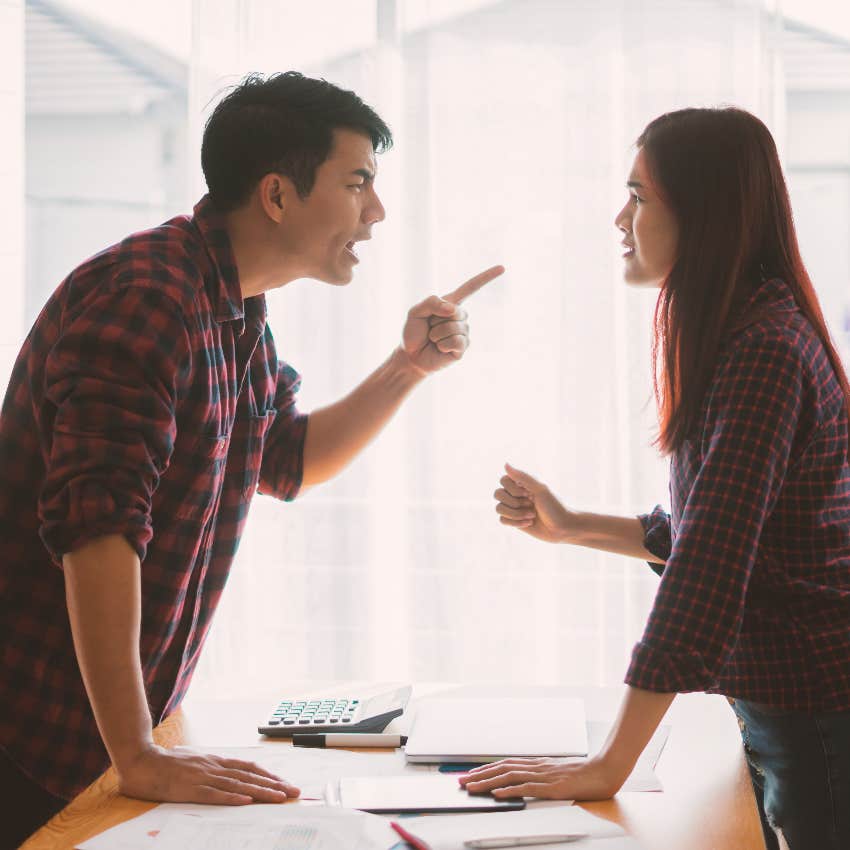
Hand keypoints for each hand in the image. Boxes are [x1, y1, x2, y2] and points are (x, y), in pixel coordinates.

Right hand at [116, 744, 299, 804]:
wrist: (141, 761)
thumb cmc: (165, 763)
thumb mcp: (192, 761)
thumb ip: (207, 766)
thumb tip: (222, 771)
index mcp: (215, 761)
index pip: (249, 768)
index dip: (268, 775)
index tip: (285, 783)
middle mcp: (214, 766)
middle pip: (250, 776)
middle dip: (274, 785)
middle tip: (294, 792)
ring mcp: (203, 777)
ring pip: (238, 785)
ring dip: (261, 792)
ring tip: (280, 798)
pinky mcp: (190, 788)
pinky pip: (215, 794)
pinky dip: (232, 798)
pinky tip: (246, 802)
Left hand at [401, 265, 503, 374]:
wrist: (411, 356)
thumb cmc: (413, 332)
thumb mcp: (415, 311)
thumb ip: (431, 303)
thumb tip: (453, 309)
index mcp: (451, 303)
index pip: (471, 288)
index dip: (486, 277)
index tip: (502, 268)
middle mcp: (460, 316)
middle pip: (456, 312)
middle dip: (436, 321)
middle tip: (429, 329)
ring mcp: (463, 332)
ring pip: (454, 328)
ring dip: (437, 335)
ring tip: (433, 340)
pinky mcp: (463, 347)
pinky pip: (456, 341)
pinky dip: (443, 345)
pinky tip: (440, 348)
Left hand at [459, 756, 621, 800]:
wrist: (605, 771)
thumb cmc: (585, 775)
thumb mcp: (559, 774)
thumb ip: (543, 776)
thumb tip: (527, 781)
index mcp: (538, 764)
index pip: (506, 764)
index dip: (487, 768)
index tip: (471, 774)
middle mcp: (537, 766)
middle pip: (502, 768)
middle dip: (479, 774)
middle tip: (461, 781)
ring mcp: (543, 775)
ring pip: (509, 776)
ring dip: (487, 782)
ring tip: (472, 788)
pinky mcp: (551, 787)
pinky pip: (527, 788)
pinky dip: (510, 790)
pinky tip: (498, 794)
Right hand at [495, 463, 578, 542]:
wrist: (562, 528)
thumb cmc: (554, 507)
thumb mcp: (540, 489)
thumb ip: (522, 477)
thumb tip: (505, 464)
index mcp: (522, 485)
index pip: (503, 480)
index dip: (512, 489)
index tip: (528, 493)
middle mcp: (516, 495)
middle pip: (497, 494)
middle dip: (514, 503)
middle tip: (531, 505)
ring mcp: (514, 508)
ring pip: (499, 508)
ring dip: (516, 514)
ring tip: (531, 516)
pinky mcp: (514, 522)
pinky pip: (502, 520)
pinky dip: (516, 523)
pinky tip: (529, 523)